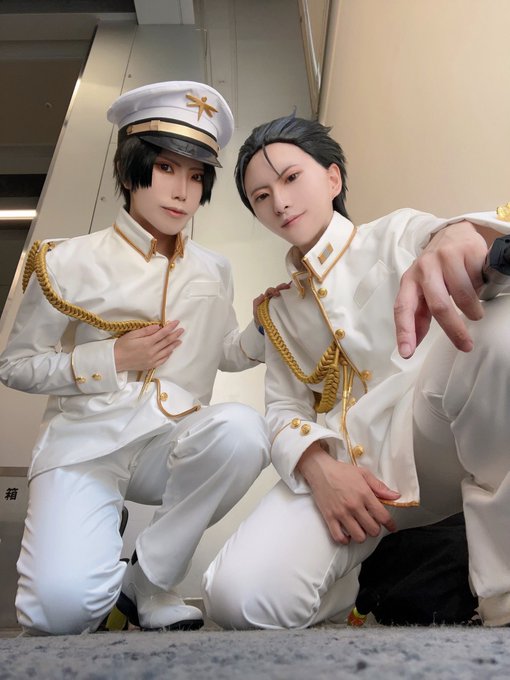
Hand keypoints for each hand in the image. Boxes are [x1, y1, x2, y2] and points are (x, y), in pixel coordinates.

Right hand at [114, 321, 183, 371]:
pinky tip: (170, 351)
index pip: (163, 333)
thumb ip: (146, 331)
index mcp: (147, 343)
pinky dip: (168, 355)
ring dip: (174, 345)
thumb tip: (158, 326)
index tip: (177, 322)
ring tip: (179, 340)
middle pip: (167, 342)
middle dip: (175, 335)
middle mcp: (152, 352)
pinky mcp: (150, 366)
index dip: (171, 327)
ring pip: (167, 351)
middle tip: (182, 330)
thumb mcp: (132, 334)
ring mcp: (152, 360)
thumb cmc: (121, 346)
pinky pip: (162, 360)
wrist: (115, 361)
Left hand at [253, 282, 290, 324]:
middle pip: (277, 290)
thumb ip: (256, 302)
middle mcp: (273, 298)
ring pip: (283, 293)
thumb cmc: (260, 318)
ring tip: (290, 288)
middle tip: (285, 287)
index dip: (273, 290)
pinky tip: (293, 295)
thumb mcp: (256, 310)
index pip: (270, 291)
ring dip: (286, 290)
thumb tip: (262, 295)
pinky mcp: (284, 307)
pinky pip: (287, 300)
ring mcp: (279, 302)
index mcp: (266, 298)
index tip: (276, 293)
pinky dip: (290, 296)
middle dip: (281, 287)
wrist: (264, 328)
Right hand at [297, 444, 399, 543]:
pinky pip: (339, 537)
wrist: (319, 470)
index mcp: (364, 494)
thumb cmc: (341, 471)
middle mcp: (354, 505)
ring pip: (358, 536)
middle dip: (375, 529)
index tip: (392, 527)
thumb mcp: (363, 474)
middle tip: (372, 524)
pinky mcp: (329, 517)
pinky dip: (345, 540)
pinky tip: (348, 534)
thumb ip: (380, 487)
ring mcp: (341, 513)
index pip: (383, 516)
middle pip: (372, 529)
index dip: (390, 524)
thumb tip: (395, 496)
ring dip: (362, 535)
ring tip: (360, 528)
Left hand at [394, 220, 489, 357]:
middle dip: (453, 329)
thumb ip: (419, 315)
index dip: (405, 332)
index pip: (402, 308)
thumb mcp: (423, 291)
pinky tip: (478, 284)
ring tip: (475, 312)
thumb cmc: (437, 271)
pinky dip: (481, 288)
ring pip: (463, 295)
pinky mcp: (466, 250)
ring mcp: (444, 257)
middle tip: (465, 345)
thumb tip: (413, 344)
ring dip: (472, 310)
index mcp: (409, 281)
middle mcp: (424, 268)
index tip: (407, 352)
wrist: (454, 234)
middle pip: (439, 306)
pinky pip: (478, 279)